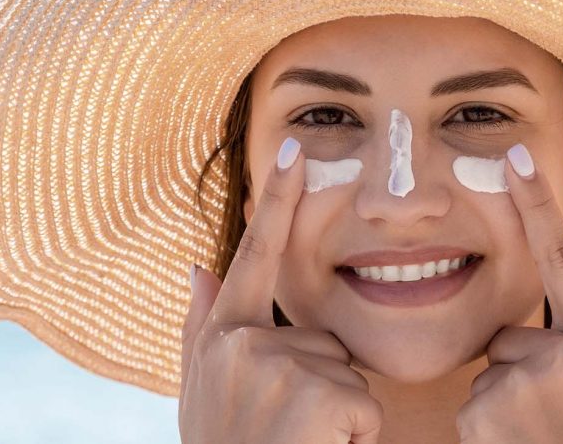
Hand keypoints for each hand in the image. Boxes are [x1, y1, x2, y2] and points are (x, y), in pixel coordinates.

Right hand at [179, 137, 383, 443]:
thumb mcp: (201, 395)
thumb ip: (202, 327)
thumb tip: (199, 264)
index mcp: (221, 338)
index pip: (254, 256)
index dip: (276, 202)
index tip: (295, 147)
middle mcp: (243, 344)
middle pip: (319, 338)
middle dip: (319, 383)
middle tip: (286, 429)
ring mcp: (278, 367)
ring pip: (344, 373)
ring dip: (335, 413)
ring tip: (298, 443)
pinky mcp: (316, 395)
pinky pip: (362, 406)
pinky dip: (354, 438)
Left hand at [456, 143, 562, 443]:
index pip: (559, 256)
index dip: (536, 203)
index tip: (514, 155)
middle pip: (508, 338)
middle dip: (519, 371)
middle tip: (553, 413)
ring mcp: (525, 382)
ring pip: (491, 374)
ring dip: (506, 404)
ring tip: (542, 434)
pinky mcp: (488, 411)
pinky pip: (473, 404)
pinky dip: (488, 429)